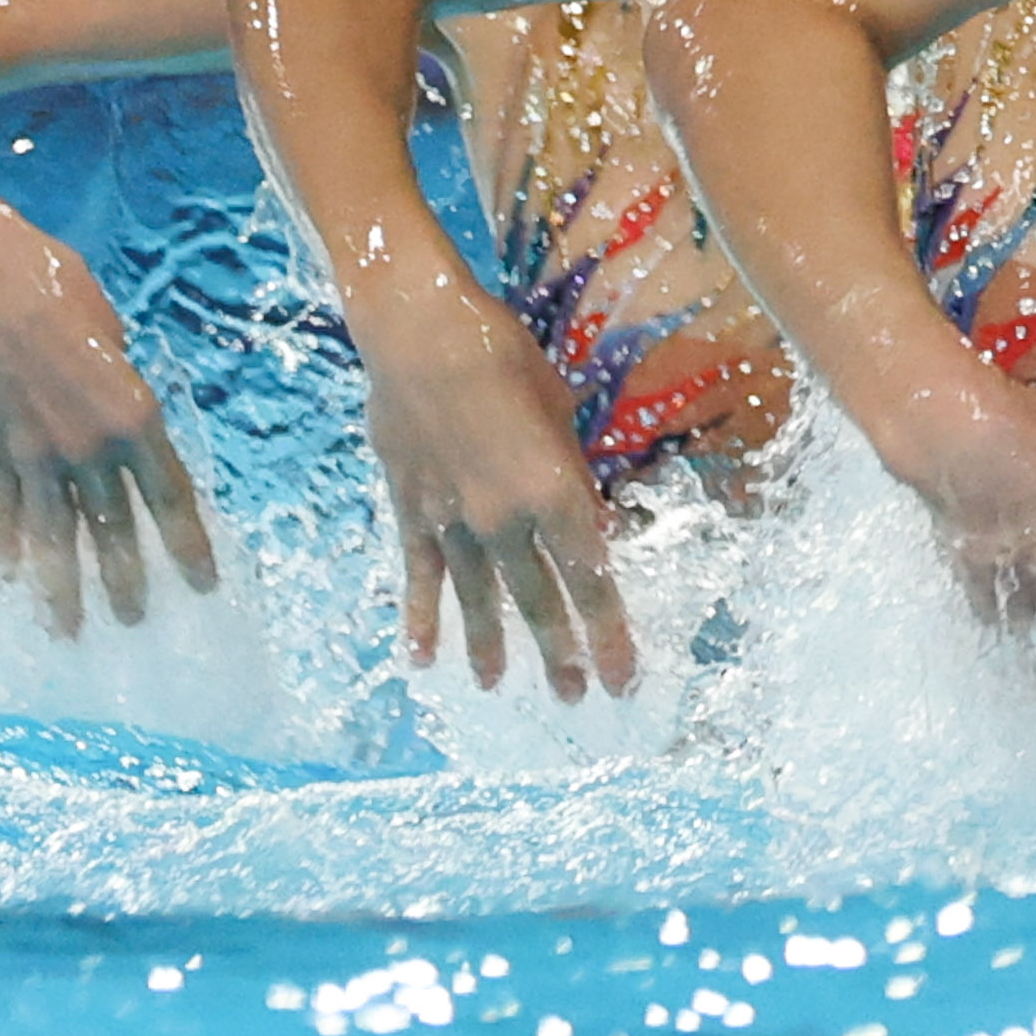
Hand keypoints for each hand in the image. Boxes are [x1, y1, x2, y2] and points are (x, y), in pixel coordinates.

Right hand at [0, 225, 217, 634]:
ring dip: (61, 586)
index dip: (187, 543)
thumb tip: (116, 413)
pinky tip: (5, 577)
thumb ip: (118, 384)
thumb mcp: (109, 329)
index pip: (169, 494)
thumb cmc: (48, 284)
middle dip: (124, 579)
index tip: (203, 583)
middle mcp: (84, 444)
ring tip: (69, 630)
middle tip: (134, 622)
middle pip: (111, 527)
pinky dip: (1, 544)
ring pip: (50, 534)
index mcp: (131, 412)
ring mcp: (28, 452)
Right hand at [361, 298, 635, 700]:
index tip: (623, 676)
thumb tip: (587, 526)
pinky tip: (421, 658)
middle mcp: (505, 521)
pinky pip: (419, 576)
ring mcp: (453, 522)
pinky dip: (420, 618)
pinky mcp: (412, 512)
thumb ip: (572, 478)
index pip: (591, 578)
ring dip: (492, 647)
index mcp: (554, 494)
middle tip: (577, 697)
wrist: (421, 339)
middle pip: (539, 600)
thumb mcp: (560, 414)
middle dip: (561, 653)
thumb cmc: (505, 360)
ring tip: (501, 688)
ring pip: (478, 599)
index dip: (609, 631)